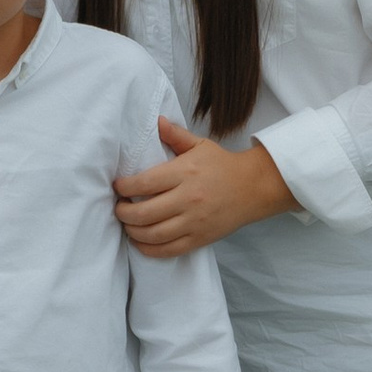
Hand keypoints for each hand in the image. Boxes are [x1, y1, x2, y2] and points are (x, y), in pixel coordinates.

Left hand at [114, 117, 296, 258]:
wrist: (254, 188)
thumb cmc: (223, 165)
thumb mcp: (200, 145)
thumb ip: (175, 135)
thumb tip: (156, 121)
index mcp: (184, 173)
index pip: (144, 183)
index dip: (124, 187)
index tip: (118, 186)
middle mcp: (188, 199)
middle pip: (144, 213)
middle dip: (122, 213)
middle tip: (118, 207)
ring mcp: (194, 222)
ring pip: (153, 234)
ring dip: (132, 231)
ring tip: (127, 223)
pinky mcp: (200, 239)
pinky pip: (168, 250)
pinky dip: (149, 249)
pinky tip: (140, 241)